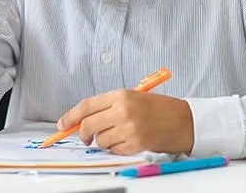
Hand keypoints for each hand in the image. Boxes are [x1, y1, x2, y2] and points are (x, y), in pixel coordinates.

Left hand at [57, 90, 193, 154]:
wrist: (183, 120)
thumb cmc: (159, 108)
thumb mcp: (133, 98)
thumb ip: (108, 106)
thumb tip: (82, 120)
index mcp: (121, 95)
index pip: (86, 106)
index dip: (70, 116)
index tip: (62, 124)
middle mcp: (122, 111)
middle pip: (88, 125)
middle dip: (83, 133)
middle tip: (85, 137)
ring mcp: (128, 128)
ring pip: (100, 140)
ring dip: (103, 140)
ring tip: (118, 133)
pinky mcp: (134, 143)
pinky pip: (113, 149)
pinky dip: (116, 147)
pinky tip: (128, 140)